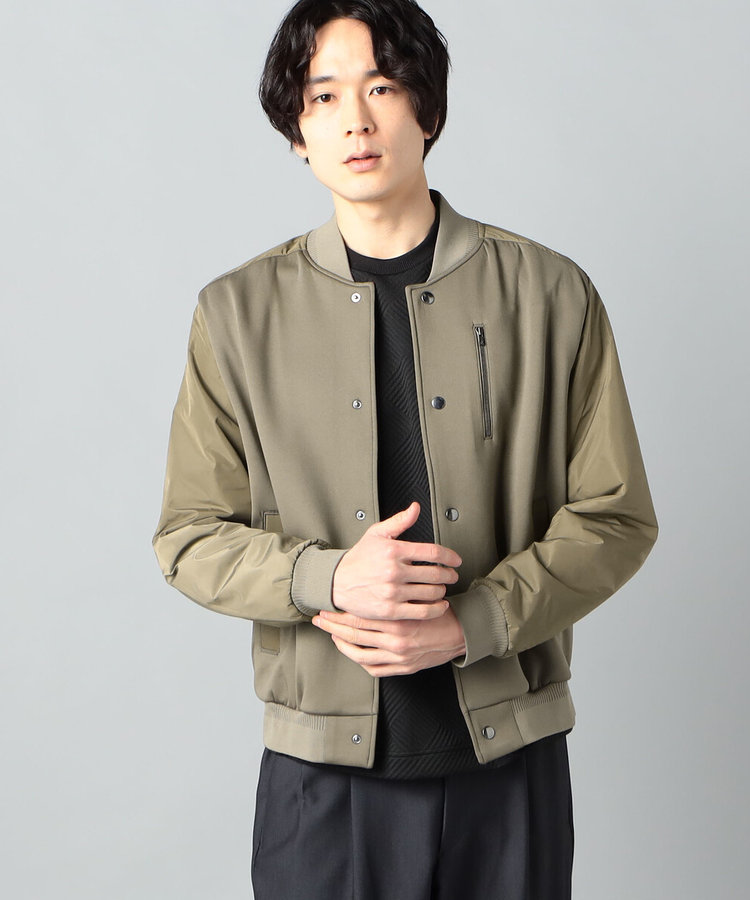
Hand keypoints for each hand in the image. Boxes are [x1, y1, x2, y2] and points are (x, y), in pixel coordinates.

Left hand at [312, 604, 466, 675]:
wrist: (460, 633)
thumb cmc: (439, 611)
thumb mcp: (418, 595)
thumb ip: (396, 590)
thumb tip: (371, 580)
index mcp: (398, 621)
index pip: (359, 618)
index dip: (339, 614)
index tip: (326, 608)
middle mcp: (396, 641)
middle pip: (354, 636)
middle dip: (333, 628)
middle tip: (320, 620)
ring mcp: (398, 658)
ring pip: (359, 654)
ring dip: (342, 644)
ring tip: (332, 635)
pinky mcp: (403, 668)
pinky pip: (374, 668)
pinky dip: (360, 660)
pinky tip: (353, 651)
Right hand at [331, 501, 461, 620]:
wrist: (336, 583)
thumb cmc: (359, 558)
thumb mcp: (376, 534)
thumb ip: (399, 521)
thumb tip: (416, 507)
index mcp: (394, 551)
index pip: (432, 553)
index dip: (450, 556)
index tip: (456, 560)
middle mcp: (394, 571)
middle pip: (436, 574)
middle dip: (449, 575)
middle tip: (452, 575)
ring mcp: (392, 592)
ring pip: (431, 593)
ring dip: (442, 591)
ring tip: (442, 588)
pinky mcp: (390, 611)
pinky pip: (422, 611)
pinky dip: (436, 609)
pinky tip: (440, 605)